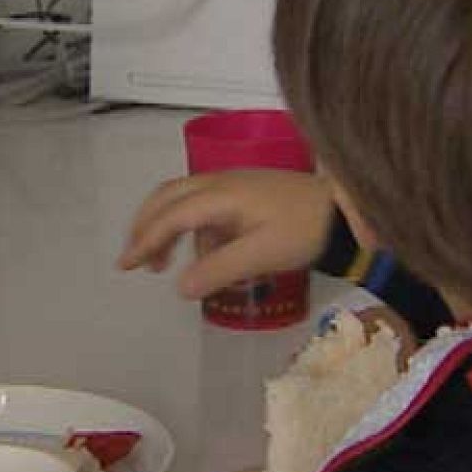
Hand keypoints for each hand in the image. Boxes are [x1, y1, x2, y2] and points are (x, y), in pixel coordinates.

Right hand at [118, 170, 333, 299]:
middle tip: (134, 260)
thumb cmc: (304, 229)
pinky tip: (204, 256)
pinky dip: (190, 228)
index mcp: (220, 195)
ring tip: (162, 264)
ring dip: (166, 227)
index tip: (127, 264)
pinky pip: (202, 205)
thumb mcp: (261, 254)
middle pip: (167, 198)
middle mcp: (219, 183)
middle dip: (145, 227)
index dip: (145, 240)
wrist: (344, 209)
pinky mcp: (244, 192)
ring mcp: (231, 184)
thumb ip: (219, 270)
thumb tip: (180, 288)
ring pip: (182, 199)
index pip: (170, 216)